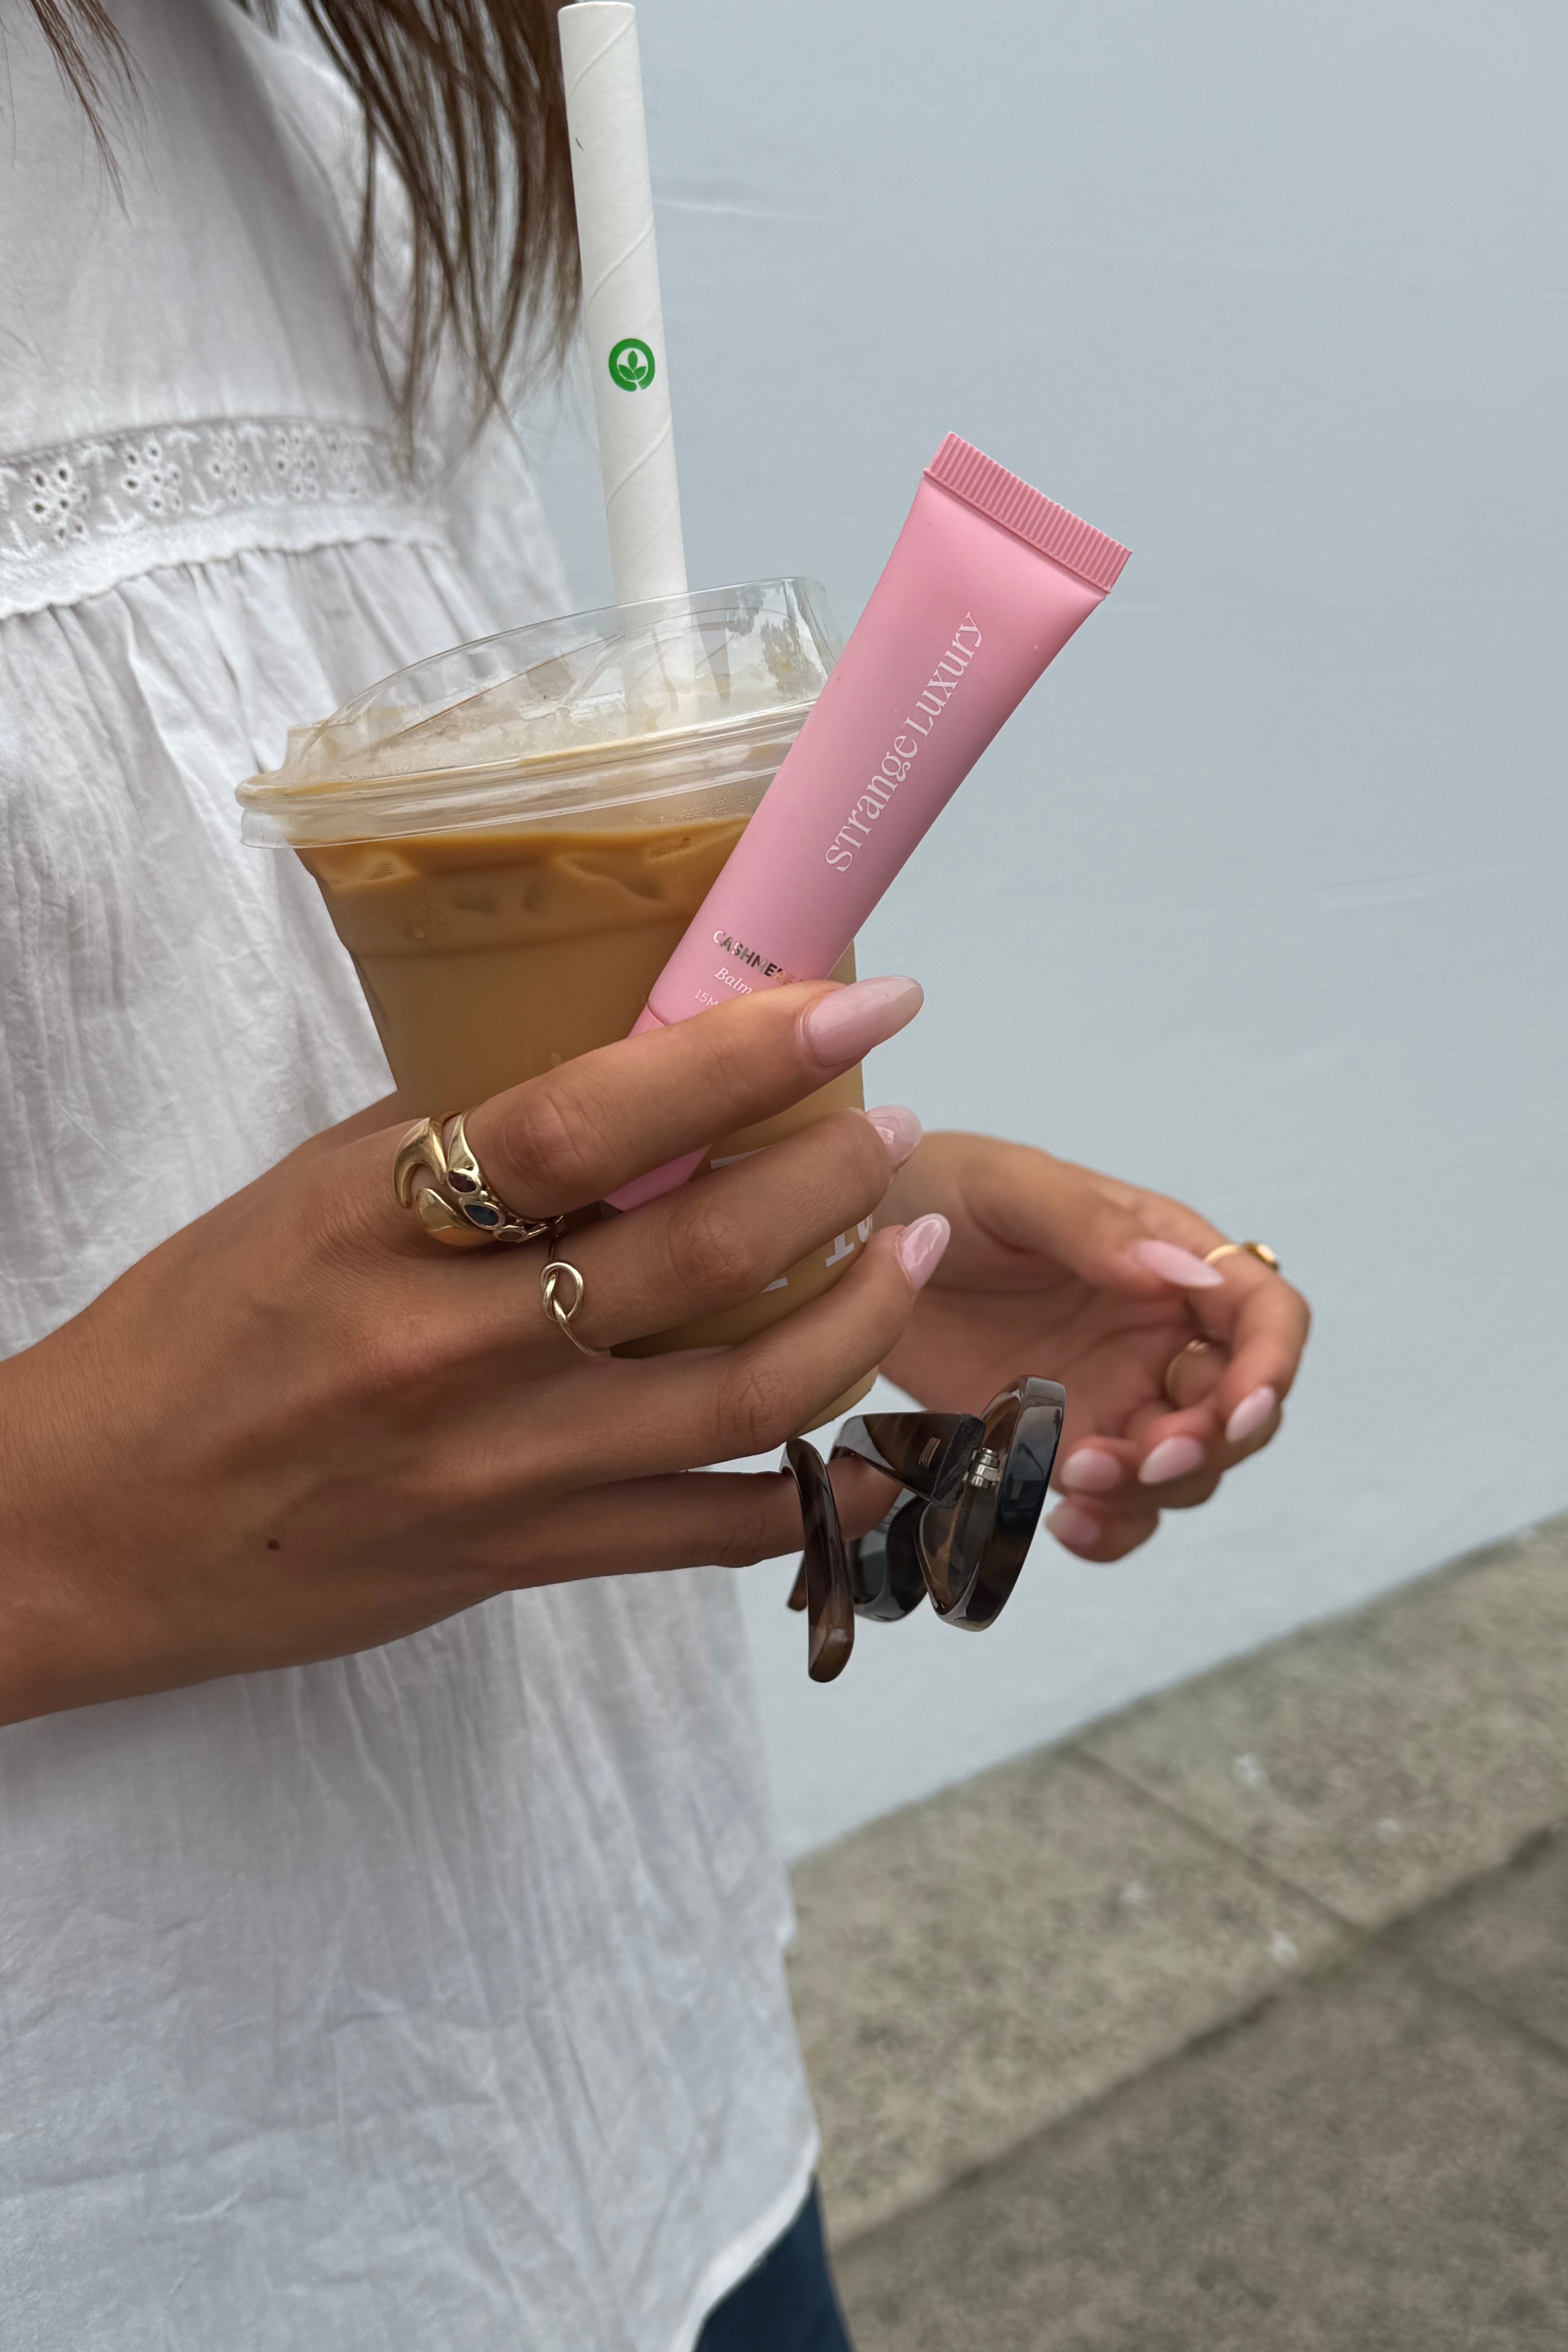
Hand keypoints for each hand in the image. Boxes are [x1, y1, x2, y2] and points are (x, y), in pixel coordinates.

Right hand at [0, 977, 940, 1723]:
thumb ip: (447, 1142)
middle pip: (697, 1253)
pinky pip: (699, 1534)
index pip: (588, 1118)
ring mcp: (494, 1468)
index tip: (857, 999)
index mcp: (378, 1224)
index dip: (742, 1054)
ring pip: (737, 1397)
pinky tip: (869, 1452)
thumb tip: (608, 1072)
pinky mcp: (514, 1561)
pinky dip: (805, 1495)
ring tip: (909, 1250)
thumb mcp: (298, 1200)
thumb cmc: (188, 1340)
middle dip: (835, 1177)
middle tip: (894, 1125)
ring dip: (856, 1319)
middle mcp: (447, 1346)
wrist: (86, 1531)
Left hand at [877, 1132, 1309, 1560]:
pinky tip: (1061, 1523)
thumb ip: (1093, 1227)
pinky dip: (1109, 1528)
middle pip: (1235, 1411)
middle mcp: (1156, 1333)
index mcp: (1166, 1257)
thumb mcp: (1009, 1186)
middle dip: (1207, 1444)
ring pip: (1183, 1471)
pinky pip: (1115, 1506)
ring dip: (1149, 1489)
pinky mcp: (1058, 1446)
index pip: (1263, 1316)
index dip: (1269, 1367)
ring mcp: (1112, 1396)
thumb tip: (1180, 1272)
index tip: (1239, 1410)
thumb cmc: (935, 1188)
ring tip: (1076, 1478)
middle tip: (1143, 1457)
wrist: (848, 1247)